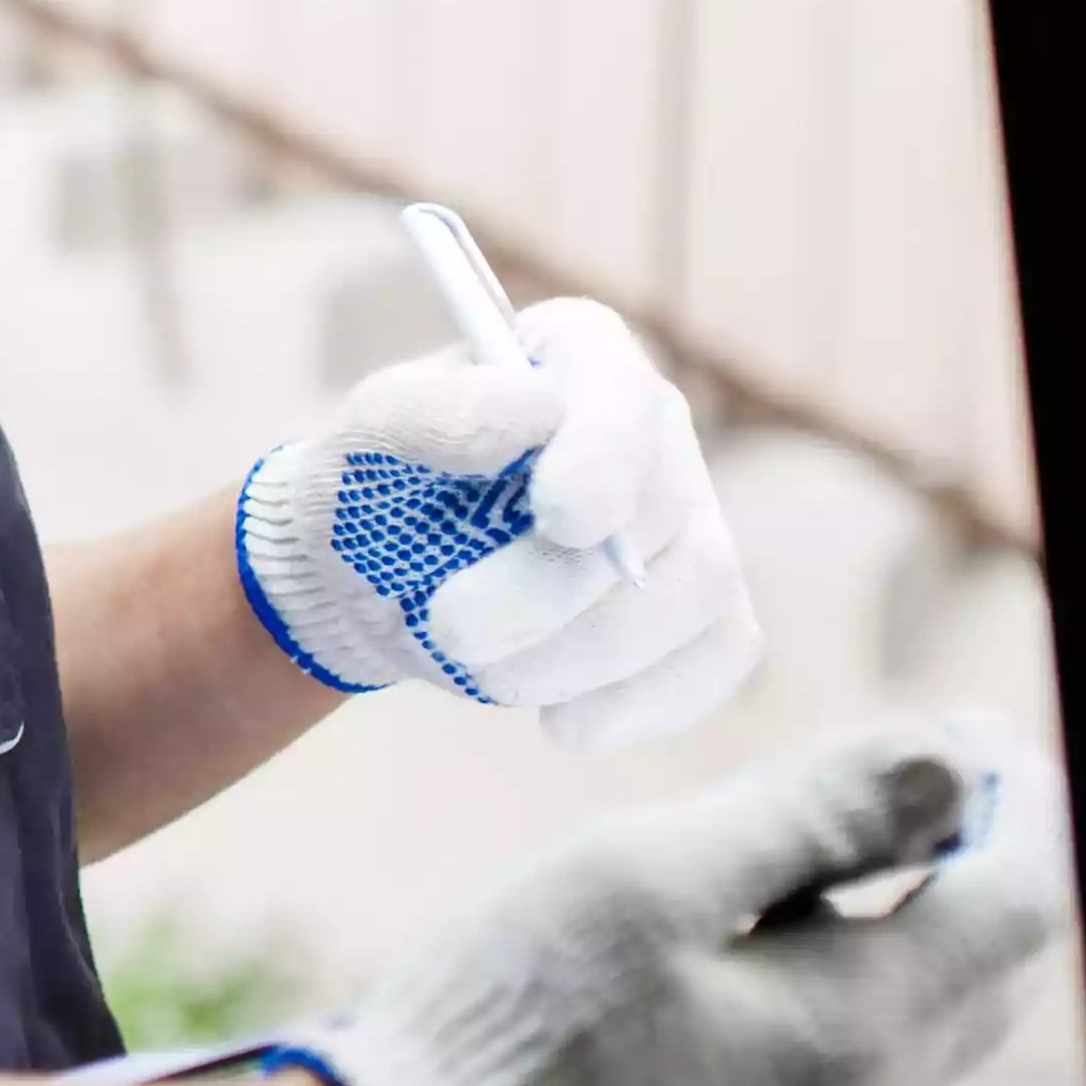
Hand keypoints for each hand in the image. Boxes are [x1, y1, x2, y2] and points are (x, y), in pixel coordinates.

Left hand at [235, 294, 756, 747]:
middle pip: (664, 514)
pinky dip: (644, 703)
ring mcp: (690, 523)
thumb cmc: (375, 483)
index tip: (559, 517)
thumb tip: (530, 412)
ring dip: (586, 653)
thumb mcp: (368, 437)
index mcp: (578, 359)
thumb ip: (432, 413)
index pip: (623, 395)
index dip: (605, 457)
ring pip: (698, 595)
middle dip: (554, 588)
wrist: (374, 574)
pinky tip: (564, 726)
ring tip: (481, 672)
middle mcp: (653, 433)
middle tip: (450, 626)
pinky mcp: (700, 613)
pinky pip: (716, 660)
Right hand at [287, 724, 1065, 1085]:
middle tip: (941, 787)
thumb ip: (812, 815)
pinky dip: (816, 1028)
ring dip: (892, 956)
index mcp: (849, 1035)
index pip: (1018, 910)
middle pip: (979, 992)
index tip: (989, 739)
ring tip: (816, 876)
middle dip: (979, 880)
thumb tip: (958, 769)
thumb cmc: (507, 1022)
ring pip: (894, 1059)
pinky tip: (724, 992)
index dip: (1022, 811)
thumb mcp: (646, 877)